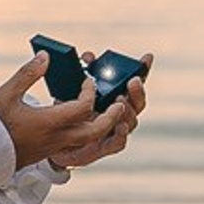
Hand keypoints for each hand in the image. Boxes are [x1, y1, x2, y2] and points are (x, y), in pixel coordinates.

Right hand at [0, 51, 101, 171]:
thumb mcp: (7, 93)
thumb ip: (28, 73)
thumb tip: (46, 56)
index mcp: (49, 122)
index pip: (82, 108)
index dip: (90, 92)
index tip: (88, 81)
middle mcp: (56, 137)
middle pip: (95, 131)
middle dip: (111, 117)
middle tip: (118, 103)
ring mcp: (54, 148)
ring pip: (88, 141)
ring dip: (102, 126)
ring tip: (106, 112)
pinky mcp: (48, 152)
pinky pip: (76, 144)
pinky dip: (86, 132)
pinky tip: (81, 120)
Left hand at [44, 54, 147, 170]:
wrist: (56, 139)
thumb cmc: (69, 111)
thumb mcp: (75, 89)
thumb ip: (84, 72)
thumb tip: (88, 56)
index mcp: (117, 97)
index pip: (134, 83)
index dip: (143, 70)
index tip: (147, 57)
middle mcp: (121, 113)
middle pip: (138, 102)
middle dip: (137, 90)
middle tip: (132, 80)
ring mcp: (115, 130)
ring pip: (131, 121)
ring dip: (128, 110)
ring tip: (120, 99)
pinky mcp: (106, 147)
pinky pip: (119, 142)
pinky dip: (121, 134)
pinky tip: (119, 125)